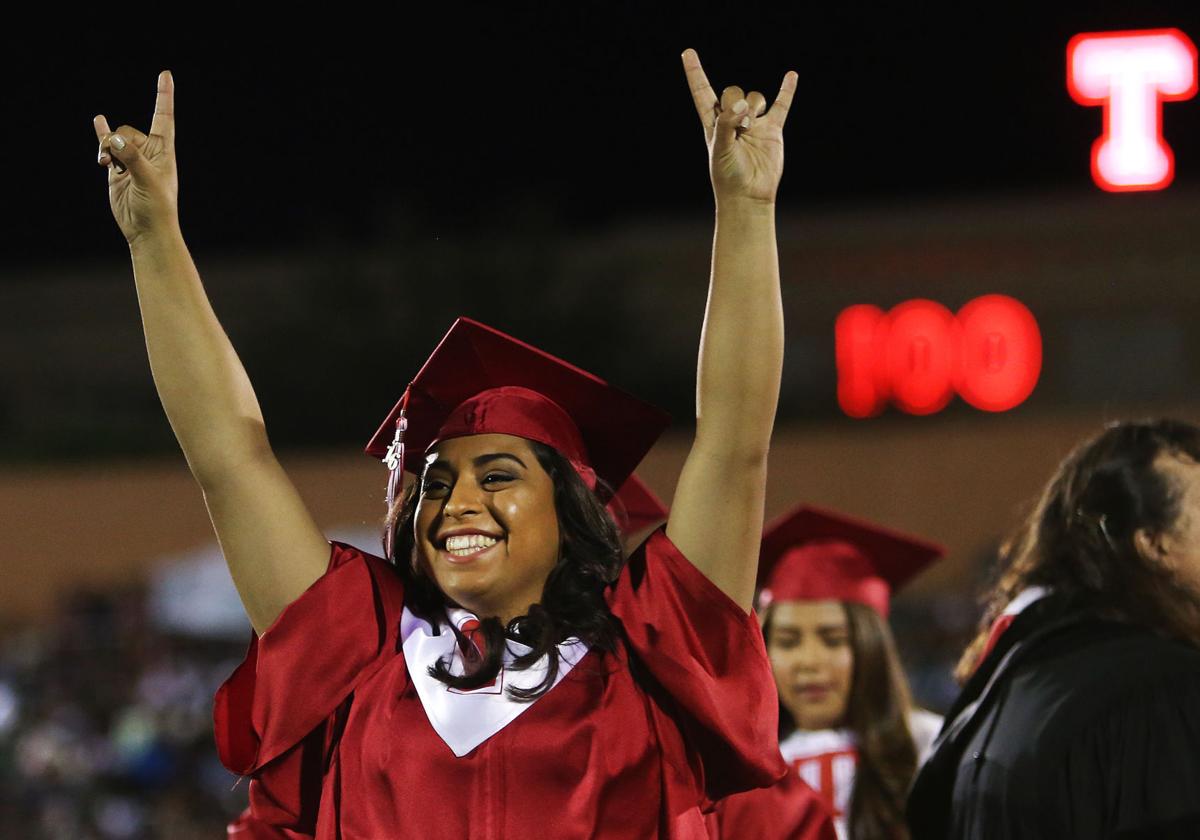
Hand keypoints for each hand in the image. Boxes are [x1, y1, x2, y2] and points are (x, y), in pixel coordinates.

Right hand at [94, 71, 178, 244]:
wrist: (145, 230)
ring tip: (105, 165)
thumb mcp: (148, 180)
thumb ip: (132, 158)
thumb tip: (113, 140)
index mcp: (163, 151)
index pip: (164, 117)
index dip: (164, 96)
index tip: (165, 74)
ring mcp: (131, 160)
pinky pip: (106, 147)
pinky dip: (101, 136)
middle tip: (114, 161)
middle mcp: (148, 152)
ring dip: (105, 149)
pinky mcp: (117, 169)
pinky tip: (98, 120)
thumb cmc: (156, 207)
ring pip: (113, 141)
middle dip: (116, 142)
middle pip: (126, 131)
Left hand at [681, 49, 796, 205]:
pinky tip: (791, 76)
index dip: (695, 73)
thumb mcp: (719, 149)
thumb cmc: (728, 176)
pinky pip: (781, 105)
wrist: (749, 195)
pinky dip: (787, 90)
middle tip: (739, 126)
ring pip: (754, 97)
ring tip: (749, 129)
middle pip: (733, 91)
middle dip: (736, 101)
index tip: (687, 53)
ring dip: (753, 107)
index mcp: (713, 123)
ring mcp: (753, 124)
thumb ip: (726, 124)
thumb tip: (742, 104)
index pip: (702, 92)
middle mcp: (732, 120)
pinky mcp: (772, 130)